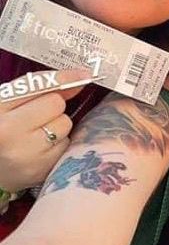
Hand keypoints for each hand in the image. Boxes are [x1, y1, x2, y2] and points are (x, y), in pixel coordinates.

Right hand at [0, 69, 87, 191]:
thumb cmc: (4, 130)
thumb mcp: (11, 103)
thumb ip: (40, 87)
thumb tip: (80, 78)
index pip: (37, 85)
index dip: (63, 78)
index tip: (84, 75)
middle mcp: (8, 131)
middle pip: (56, 103)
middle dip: (54, 106)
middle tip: (39, 116)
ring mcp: (25, 153)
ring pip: (64, 124)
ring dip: (58, 126)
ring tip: (38, 134)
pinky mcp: (40, 169)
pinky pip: (66, 145)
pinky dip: (59, 144)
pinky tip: (42, 149)